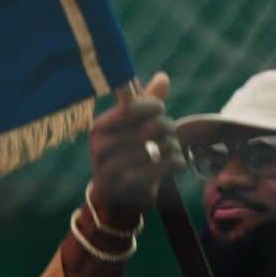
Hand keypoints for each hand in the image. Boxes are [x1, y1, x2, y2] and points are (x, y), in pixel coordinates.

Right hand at [87, 69, 182, 228]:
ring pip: (161, 147)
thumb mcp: (132, 127)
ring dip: (174, 147)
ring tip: (171, 150)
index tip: (160, 109)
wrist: (116, 198)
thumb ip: (146, 102)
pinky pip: (164, 167)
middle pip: (152, 126)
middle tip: (170, 133)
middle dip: (169, 127)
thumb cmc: (127, 154)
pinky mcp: (129, 188)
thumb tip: (163, 77)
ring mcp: (112, 170)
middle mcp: (100, 148)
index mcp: (99, 128)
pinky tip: (176, 162)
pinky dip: (176, 162)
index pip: (131, 107)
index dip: (153, 105)